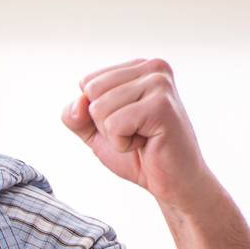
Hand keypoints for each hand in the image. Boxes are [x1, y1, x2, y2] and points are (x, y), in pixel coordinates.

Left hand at [62, 57, 220, 212]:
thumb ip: (76, 115)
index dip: (96, 113)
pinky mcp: (161, 106)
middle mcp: (152, 68)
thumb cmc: (139, 154)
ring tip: (142, 136)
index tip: (126, 122)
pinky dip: (123, 143)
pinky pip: (114, 125)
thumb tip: (78, 104)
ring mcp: (159, 84)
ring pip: (99, 108)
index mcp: (138, 67)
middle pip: (91, 92)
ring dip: (115, 134)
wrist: (173, 181)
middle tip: (135, 132)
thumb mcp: (96, 131)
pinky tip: (147, 143)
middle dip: (104, 123)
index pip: (87, 82)